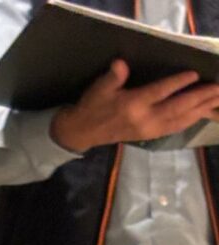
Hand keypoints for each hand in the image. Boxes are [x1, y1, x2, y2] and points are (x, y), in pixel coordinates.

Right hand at [51, 60, 218, 151]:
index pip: (158, 93)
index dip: (177, 83)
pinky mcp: (149, 135)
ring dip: (199, 110)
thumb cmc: (92, 106)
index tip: (194, 74)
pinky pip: (174, 128)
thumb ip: (113, 77)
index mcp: (131, 106)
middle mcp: (143, 120)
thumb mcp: (99, 88)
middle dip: (198, 98)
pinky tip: (200, 114)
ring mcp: (148, 130)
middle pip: (176, 108)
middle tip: (216, 88)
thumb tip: (120, 65)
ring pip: (178, 120)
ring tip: (215, 100)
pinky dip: (189, 120)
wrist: (82, 132)